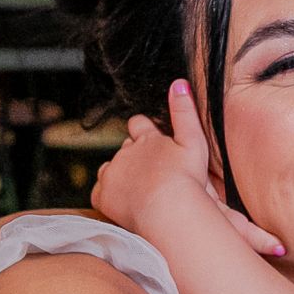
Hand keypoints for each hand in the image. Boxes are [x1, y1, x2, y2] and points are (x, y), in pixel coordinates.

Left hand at [91, 80, 282, 255]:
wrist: (169, 210)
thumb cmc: (187, 179)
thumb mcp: (194, 142)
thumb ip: (185, 112)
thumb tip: (180, 83)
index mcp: (147, 139)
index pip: (138, 125)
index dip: (142, 131)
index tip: (148, 141)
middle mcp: (126, 153)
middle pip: (125, 149)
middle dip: (133, 157)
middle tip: (149, 175)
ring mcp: (112, 173)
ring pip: (110, 169)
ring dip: (120, 176)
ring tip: (137, 192)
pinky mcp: (103, 195)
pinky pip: (99, 192)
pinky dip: (109, 197)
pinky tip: (124, 205)